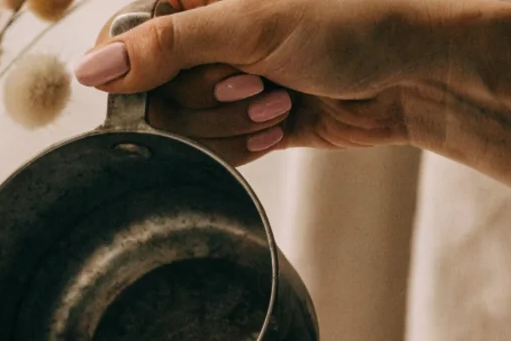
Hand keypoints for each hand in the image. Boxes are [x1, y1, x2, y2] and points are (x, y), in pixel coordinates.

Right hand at [76, 0, 466, 164]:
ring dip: (230, 123)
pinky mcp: (244, 117)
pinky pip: (212, 148)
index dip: (133, 69)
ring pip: (180, 127)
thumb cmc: (355, 22)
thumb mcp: (251, 24)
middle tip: (256, 79)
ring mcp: (225, 76)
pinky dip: (243, 144)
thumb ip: (165, 47)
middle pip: (150, 90)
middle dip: (204, 97)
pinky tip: (282, 123)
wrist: (422, 71)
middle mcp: (206, 31)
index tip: (159, 83)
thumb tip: (88, 70)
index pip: (124, 34)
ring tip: (280, 98)